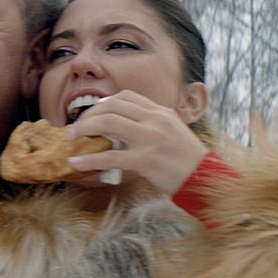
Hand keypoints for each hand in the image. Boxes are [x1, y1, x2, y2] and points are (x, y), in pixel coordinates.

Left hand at [63, 90, 206, 195]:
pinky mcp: (146, 159)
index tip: (91, 115)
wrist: (206, 180)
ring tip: (71, 139)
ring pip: (107, 123)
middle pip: (112, 106)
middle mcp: (155, 120)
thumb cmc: (187, 161)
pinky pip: (110, 157)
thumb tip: (122, 130)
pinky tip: (76, 162)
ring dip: (83, 129)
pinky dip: (89, 159)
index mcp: (161, 112)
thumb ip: (150, 126)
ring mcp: (150, 138)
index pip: (126, 97)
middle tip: (74, 128)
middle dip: (87, 115)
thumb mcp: (172, 133)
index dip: (102, 104)